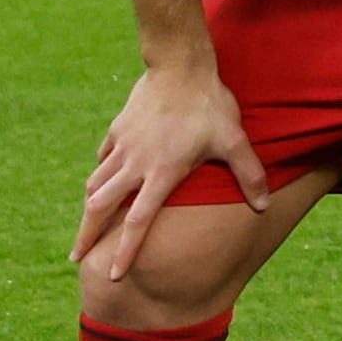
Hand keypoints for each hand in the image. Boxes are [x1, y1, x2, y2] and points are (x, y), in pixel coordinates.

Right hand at [76, 62, 263, 281]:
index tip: (114, 274)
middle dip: (87, 235)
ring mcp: (122, 146)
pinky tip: (101, 181)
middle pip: (100, 208)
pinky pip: (103, 159)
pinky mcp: (117, 130)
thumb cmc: (210, 106)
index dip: (125, 250)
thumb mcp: (235, 141)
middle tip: (77, 257)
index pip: (138, 222)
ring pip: (96, 184)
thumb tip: (264, 207)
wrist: (180, 67)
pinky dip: (99, 174)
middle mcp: (135, 164)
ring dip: (89, 208)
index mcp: (161, 174)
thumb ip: (250, 175)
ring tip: (86, 226)